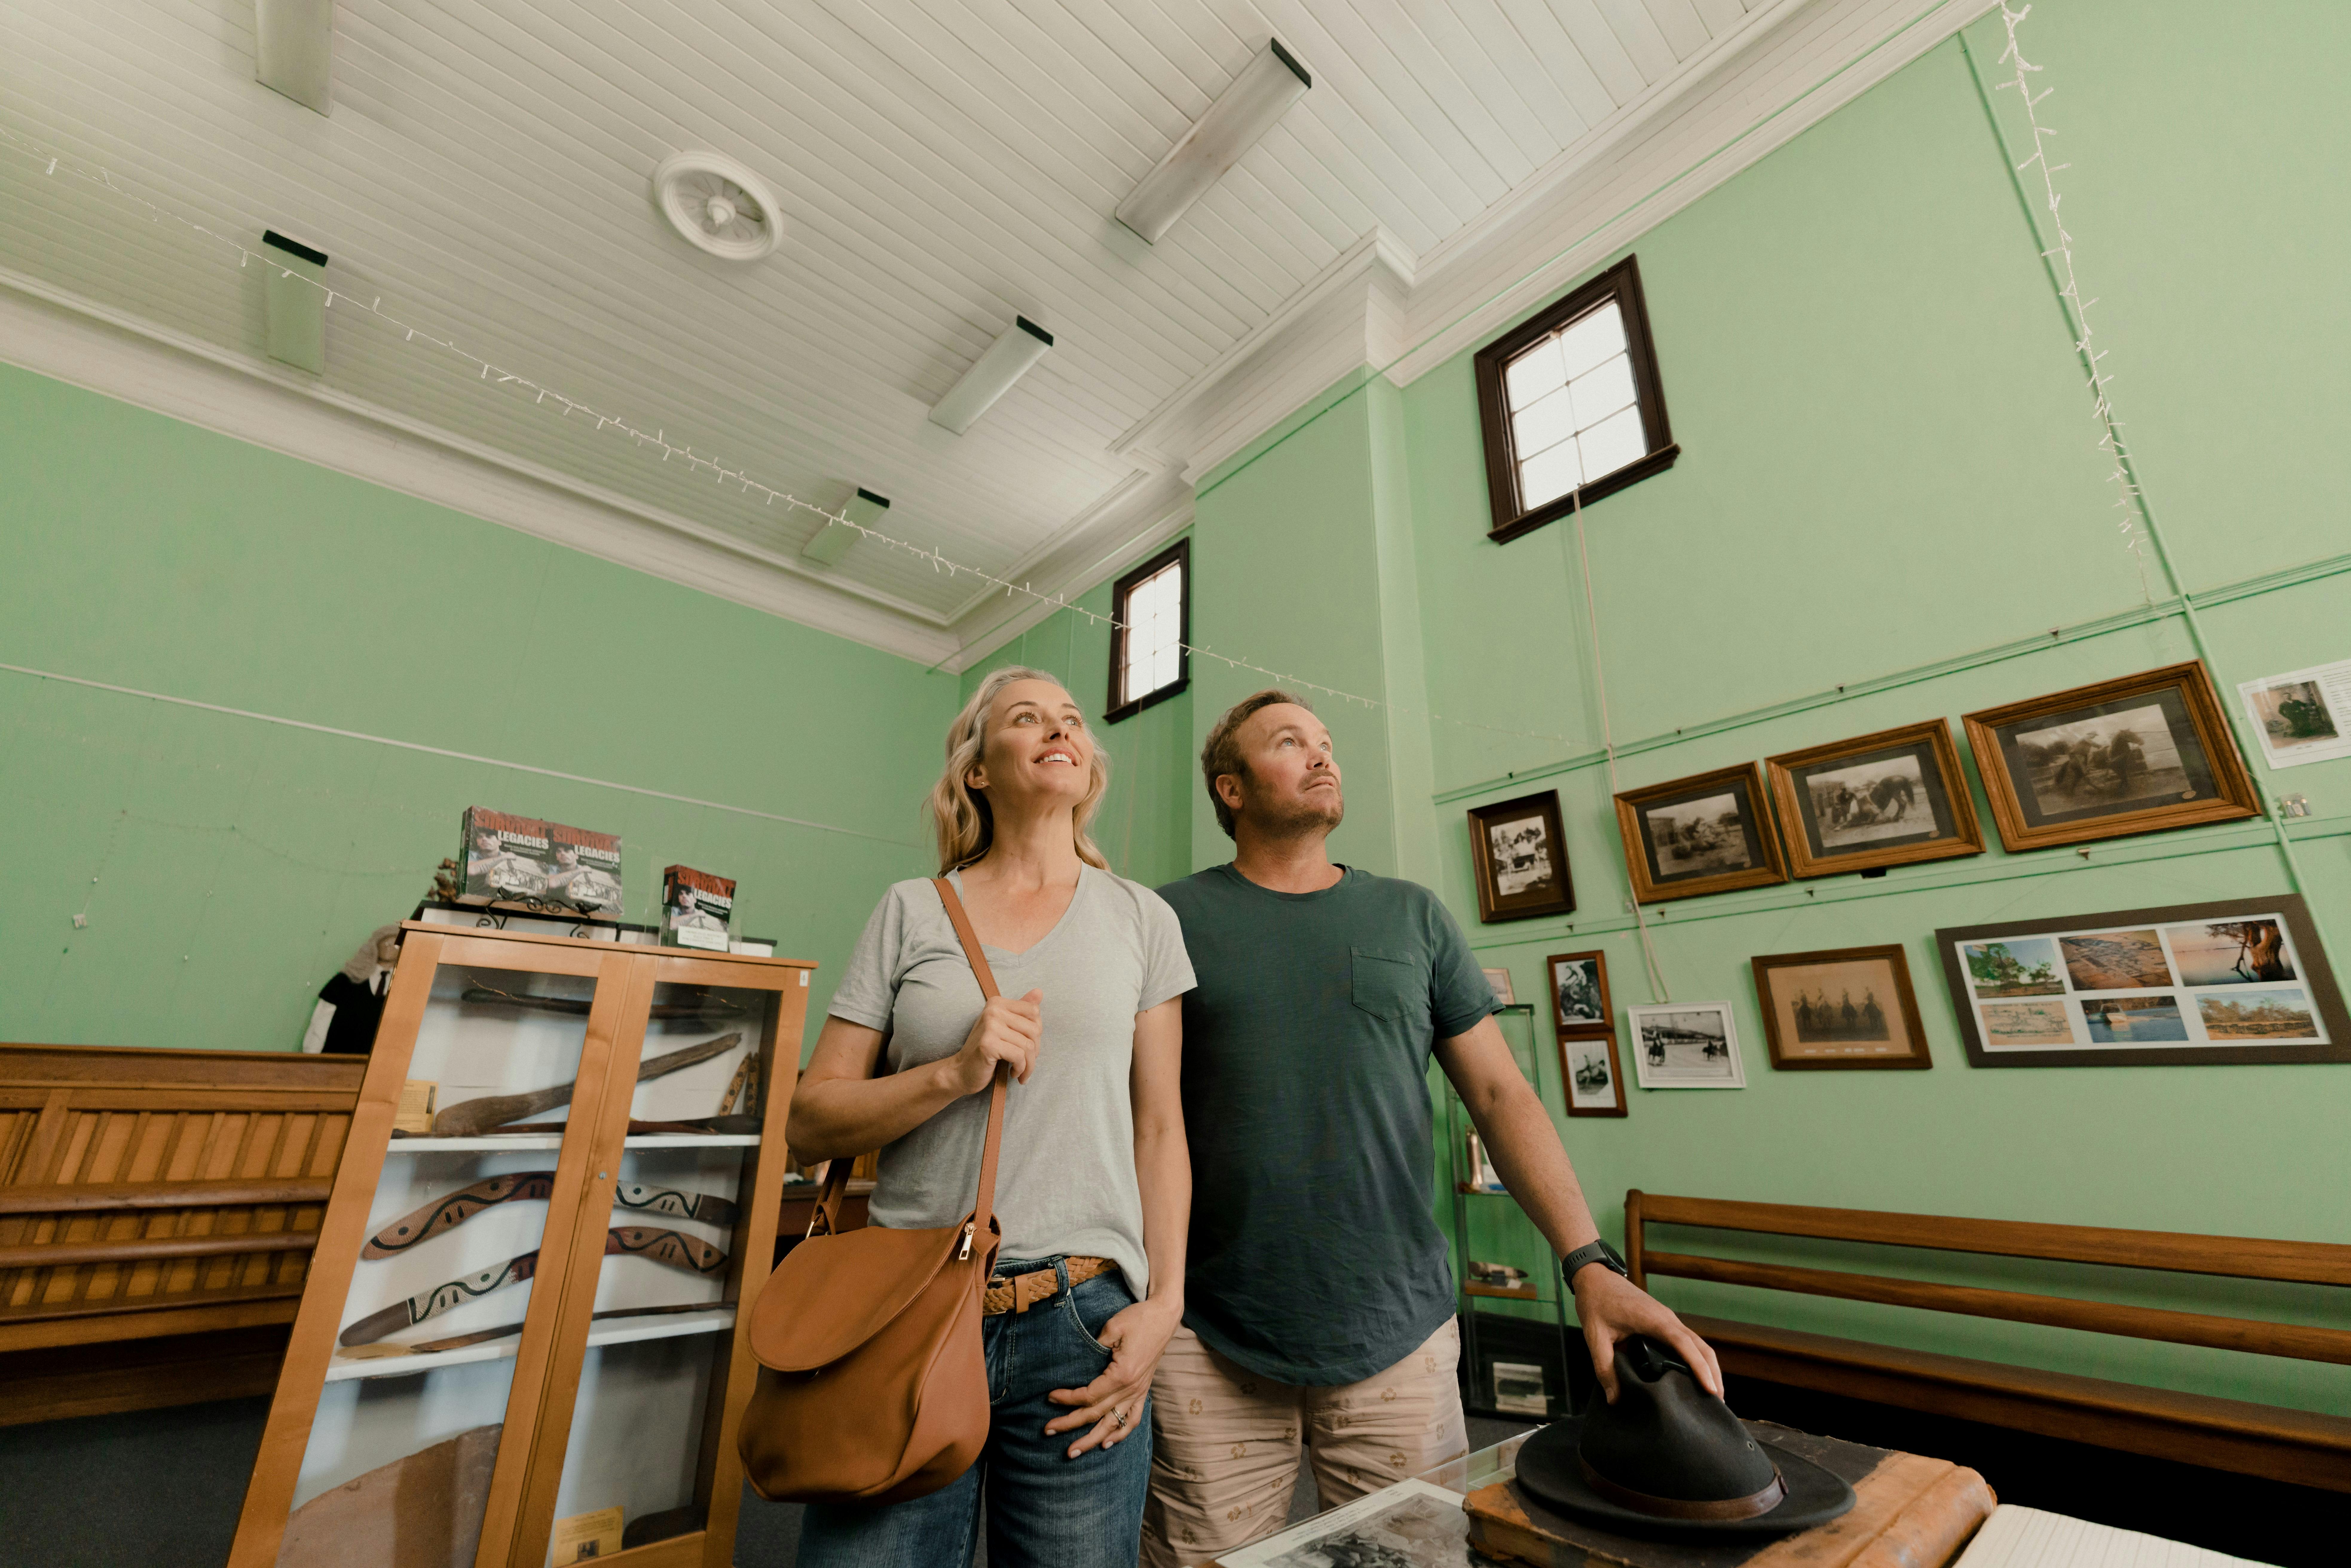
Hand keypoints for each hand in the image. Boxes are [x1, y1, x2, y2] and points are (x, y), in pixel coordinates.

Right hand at [941, 989, 1041, 1094]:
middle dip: (1035, 1051)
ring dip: (1029, 1064)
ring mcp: (990, 1026)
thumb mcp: (1005, 1027)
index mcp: (997, 1003)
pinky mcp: (988, 1044)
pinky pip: (1019, 1056)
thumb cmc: (986, 1050)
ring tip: (1022, 1071)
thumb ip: (1021, 1010)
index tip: (1029, 1045)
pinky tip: (1013, 1073)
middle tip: (1027, 1062)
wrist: (962, 1070)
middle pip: (1034, 1029)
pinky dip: (1020, 1069)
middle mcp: (993, 1010)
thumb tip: (1039, 991)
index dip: (1036, 1032)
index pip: (1034, 1011)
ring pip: (1028, 1046)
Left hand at [1044, 1295, 1180, 1457]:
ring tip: (1073, 1452)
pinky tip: (1106, 1444)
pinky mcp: (1143, 1391)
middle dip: (1069, 1424)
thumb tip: (1077, 1364)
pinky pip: (1132, 1419)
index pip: (1088, 1396)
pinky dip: (1120, 1434)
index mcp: (1122, 1374)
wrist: (1164, 1317)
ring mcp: (1138, 1392)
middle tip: (1047, 1430)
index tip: (1050, 1397)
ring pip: (1112, 1425)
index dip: (1067, 1399)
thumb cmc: (1138, 1319)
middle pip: (1096, 1414)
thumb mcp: (1112, 1327)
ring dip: (1091, 1440)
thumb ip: (1094, 1346)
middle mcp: (1131, 1389)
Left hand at [1570, 1264, 1723, 1403]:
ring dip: (1708, 1366)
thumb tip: (1614, 1399)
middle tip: (1717, 1403)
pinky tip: (1695, 1375)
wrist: (1595, 1276)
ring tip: (1712, 1394)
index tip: (1711, 1390)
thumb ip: (1604, 1368)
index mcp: (1654, 1321)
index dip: (1700, 1368)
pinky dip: (1697, 1358)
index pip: (1686, 1346)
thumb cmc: (1596, 1302)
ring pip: (1698, 1344)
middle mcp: (1668, 1319)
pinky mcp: (1665, 1322)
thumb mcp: (1595, 1336)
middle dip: (1713, 1373)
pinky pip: (1688, 1341)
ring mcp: (1668, 1320)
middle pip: (1701, 1347)